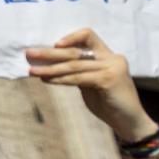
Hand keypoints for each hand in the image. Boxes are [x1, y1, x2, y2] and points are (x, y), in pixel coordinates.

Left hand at [25, 26, 157, 144]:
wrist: (129, 122)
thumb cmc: (109, 103)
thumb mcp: (92, 83)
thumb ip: (79, 72)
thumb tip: (51, 65)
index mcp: (108, 55)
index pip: (88, 36)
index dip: (71, 37)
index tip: (54, 44)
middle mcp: (112, 58)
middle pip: (76, 51)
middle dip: (50, 53)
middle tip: (29, 54)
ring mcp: (112, 67)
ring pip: (74, 65)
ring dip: (50, 68)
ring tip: (32, 71)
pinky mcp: (109, 79)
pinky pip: (78, 78)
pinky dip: (61, 79)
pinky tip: (47, 80)